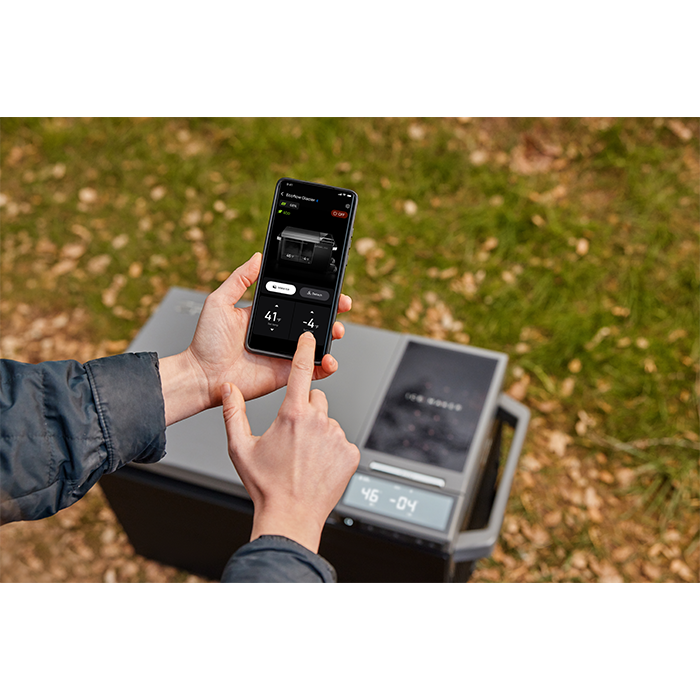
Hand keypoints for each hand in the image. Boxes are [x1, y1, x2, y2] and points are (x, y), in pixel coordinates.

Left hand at [159, 252, 351, 424]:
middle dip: (333, 313)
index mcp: (267, 315)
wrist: (203, 376)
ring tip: (336, 331)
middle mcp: (279, 333)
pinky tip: (328, 359)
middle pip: (314, 320)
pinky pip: (312, 370)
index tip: (330, 288)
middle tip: (342, 307)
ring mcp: (284, 353)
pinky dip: (325, 366)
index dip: (316, 294)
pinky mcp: (286, 372)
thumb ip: (239, 279)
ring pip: (317, 343)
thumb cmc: (206, 343)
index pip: (298, 300)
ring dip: (332, 336)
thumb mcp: (219, 302)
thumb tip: (256, 258)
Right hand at [221, 332, 359, 552]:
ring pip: (328, 421)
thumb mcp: (240, 448)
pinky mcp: (350, 452)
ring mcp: (337, 436)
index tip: (311, 337)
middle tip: (292, 436)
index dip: (306, 350)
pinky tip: (318, 465)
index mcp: (292, 415)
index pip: (301, 371)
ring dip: (318, 432)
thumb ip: (233, 414)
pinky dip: (332, 449)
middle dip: (305, 410)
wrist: (290, 516)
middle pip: (315, 399)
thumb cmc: (266, 485)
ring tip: (304, 457)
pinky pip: (341, 441)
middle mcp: (318, 420)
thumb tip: (227, 389)